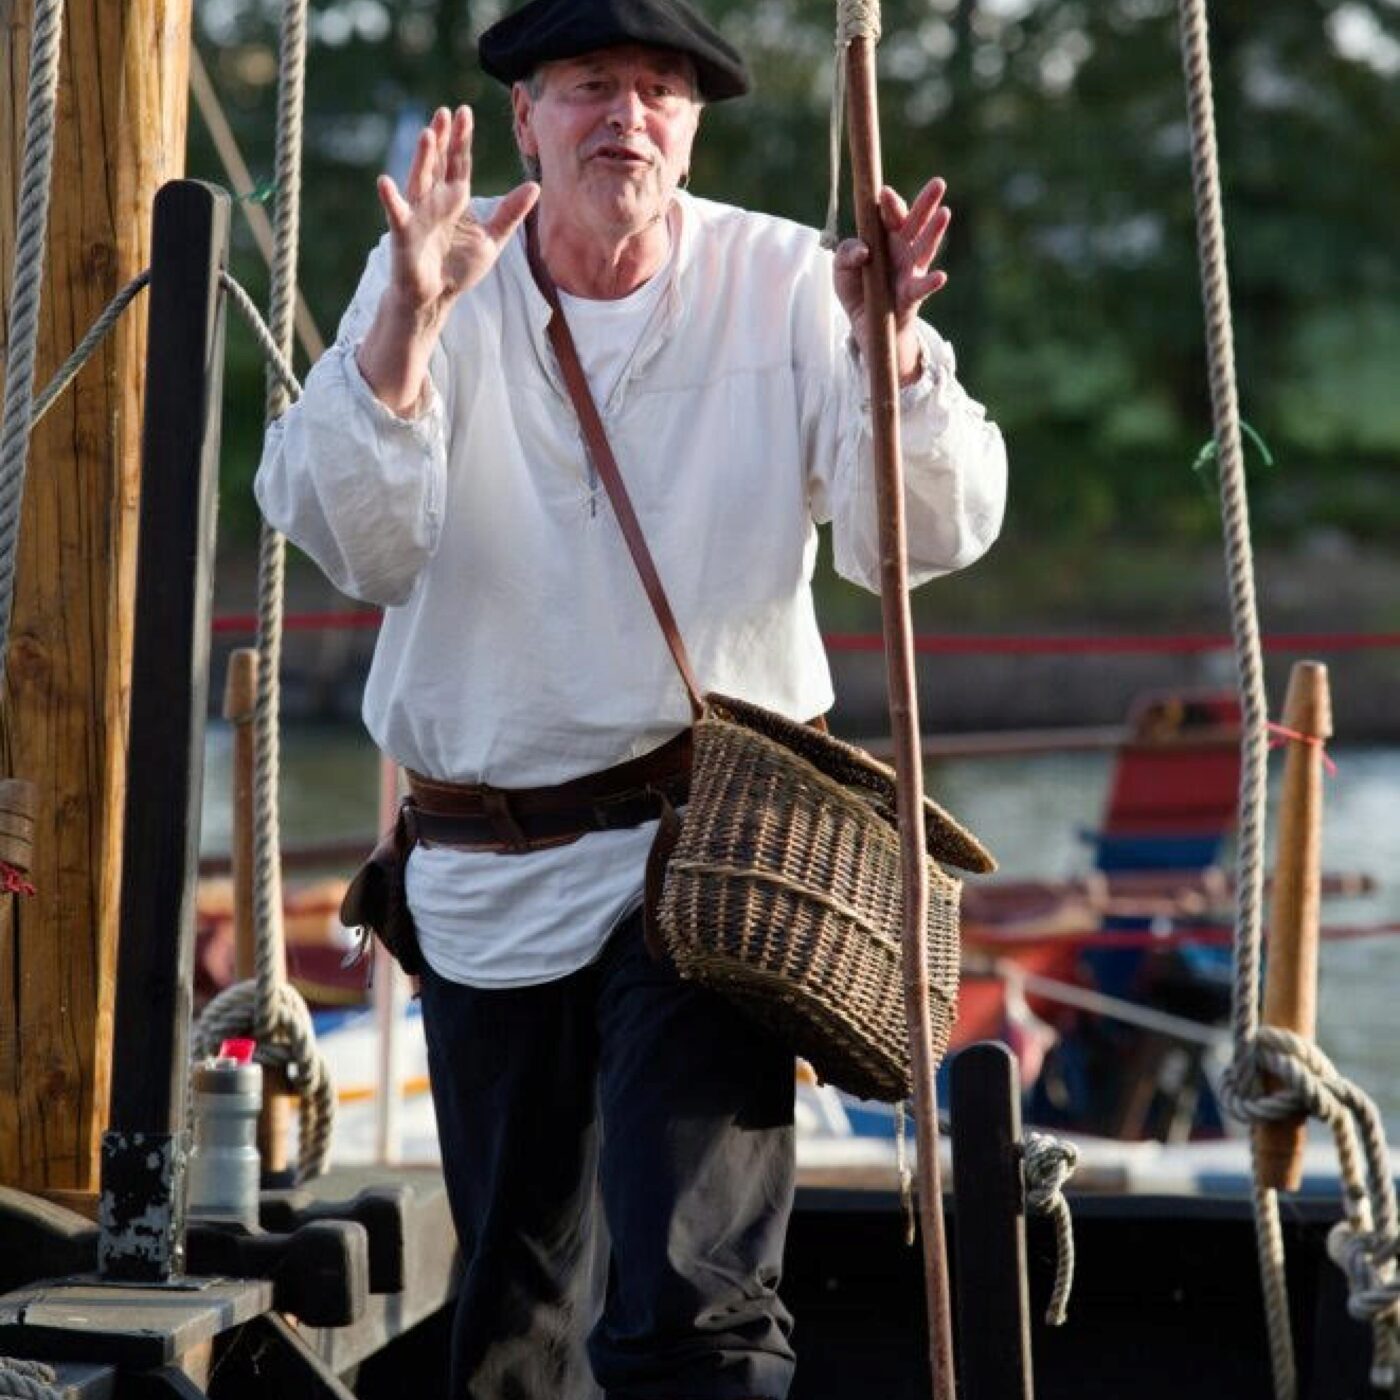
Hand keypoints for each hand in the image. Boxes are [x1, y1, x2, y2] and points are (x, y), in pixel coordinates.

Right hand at [377, 105, 538, 325]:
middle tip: (445, 112)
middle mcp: (435, 200)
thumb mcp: (491, 240)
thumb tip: (535, 185)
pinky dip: (390, 199)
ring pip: (420, 180)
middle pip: (438, 163)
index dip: (461, 139)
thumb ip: (510, 213)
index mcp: (455, 198)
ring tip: (426, 134)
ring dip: (422, 158)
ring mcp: (418, 214)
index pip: (459, 163)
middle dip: (441, 139)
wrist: (436, 297)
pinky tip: (386, 182)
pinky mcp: (404, 233)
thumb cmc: (458, 267)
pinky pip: (397, 213)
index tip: (464, 112)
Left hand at [833, 177, 950, 385]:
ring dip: (934, 231)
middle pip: (915, 223)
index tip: (884, 194)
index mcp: (886, 237)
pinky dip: (930, 283)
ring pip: (923, 248)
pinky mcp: (911, 296)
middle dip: (925, 203)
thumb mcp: (841, 268)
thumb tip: (863, 251)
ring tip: (945, 213)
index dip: (889, 204)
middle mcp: (903, 250)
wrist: (865, 325)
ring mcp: (910, 271)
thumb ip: (846, 253)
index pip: (890, 216)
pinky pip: (921, 289)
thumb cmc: (857, 288)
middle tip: (938, 184)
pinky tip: (940, 276)